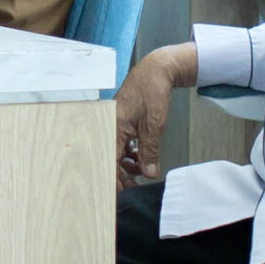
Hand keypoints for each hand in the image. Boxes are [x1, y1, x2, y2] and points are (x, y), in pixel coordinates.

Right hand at [114, 44, 195, 186]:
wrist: (156, 70)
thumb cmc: (151, 90)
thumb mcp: (154, 125)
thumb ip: (150, 151)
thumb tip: (149, 172)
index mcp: (112, 127)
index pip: (108, 160)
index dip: (113, 179)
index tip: (119, 193)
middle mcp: (109, 126)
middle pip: (110, 158)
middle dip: (122, 174)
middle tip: (133, 187)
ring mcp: (115, 124)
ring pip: (116, 152)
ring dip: (128, 164)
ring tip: (142, 171)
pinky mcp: (122, 122)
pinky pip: (122, 143)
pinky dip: (131, 153)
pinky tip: (140, 157)